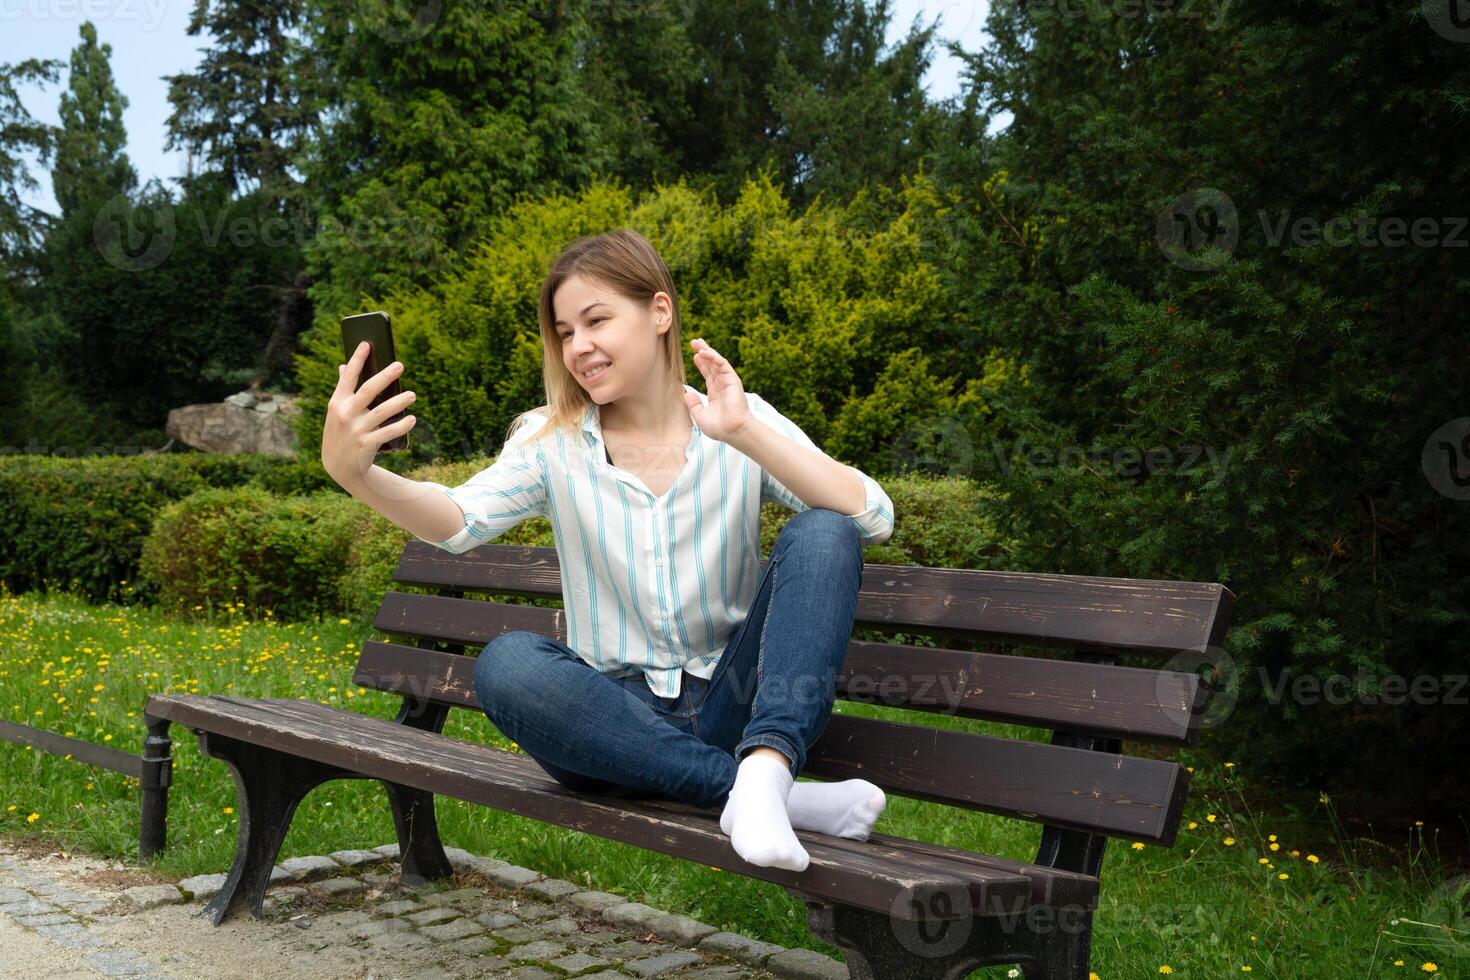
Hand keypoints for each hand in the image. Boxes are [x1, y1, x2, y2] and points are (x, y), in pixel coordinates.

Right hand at [322, 340, 417, 487]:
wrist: (338, 466)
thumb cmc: (340, 431)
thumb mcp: (337, 411)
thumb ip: (343, 389)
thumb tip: (344, 366)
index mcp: (337, 402)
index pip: (348, 377)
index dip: (357, 359)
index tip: (367, 343)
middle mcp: (346, 414)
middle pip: (368, 391)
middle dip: (384, 376)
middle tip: (400, 365)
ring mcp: (356, 430)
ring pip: (382, 412)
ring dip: (399, 402)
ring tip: (412, 394)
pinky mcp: (367, 444)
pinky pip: (388, 433)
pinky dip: (401, 426)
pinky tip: (412, 419)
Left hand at [684, 338, 751, 443]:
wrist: (732, 430)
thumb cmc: (719, 427)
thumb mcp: (700, 416)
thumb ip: (693, 404)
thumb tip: (687, 394)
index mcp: (715, 393)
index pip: (708, 374)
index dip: (701, 364)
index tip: (694, 356)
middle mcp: (721, 385)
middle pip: (712, 365)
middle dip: (703, 352)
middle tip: (694, 342)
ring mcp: (727, 381)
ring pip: (716, 362)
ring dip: (707, 351)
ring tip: (697, 342)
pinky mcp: (732, 379)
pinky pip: (722, 364)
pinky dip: (713, 357)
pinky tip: (704, 352)